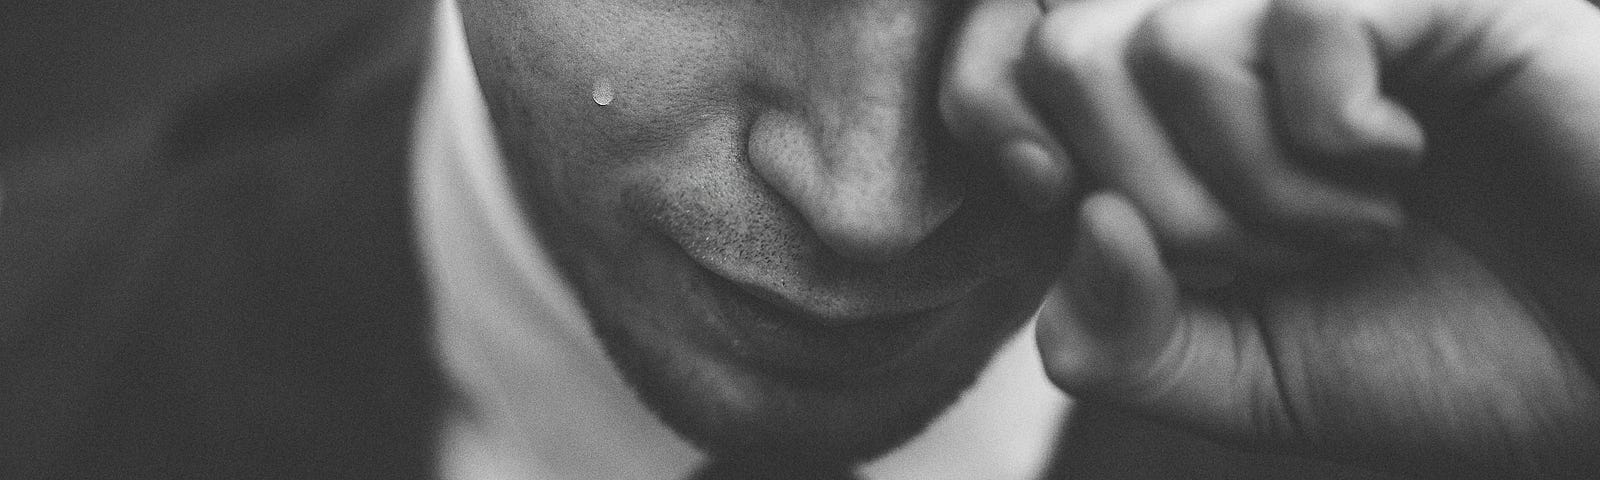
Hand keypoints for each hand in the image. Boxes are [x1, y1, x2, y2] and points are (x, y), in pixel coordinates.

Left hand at [941, 0, 1599, 475]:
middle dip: (1148, 201)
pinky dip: (1333, 138)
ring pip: (1163, 43)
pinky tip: (1401, 158)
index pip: (1008, 42)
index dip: (992, 115)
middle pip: (1068, 50)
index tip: (1055, 197)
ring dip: (1249, 192)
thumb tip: (1075, 215)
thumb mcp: (1239, 375)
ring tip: (1353, 226)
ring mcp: (1332, 0)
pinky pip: (1304, 18)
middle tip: (1265, 254)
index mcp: (1173, 100)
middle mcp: (1239, 24)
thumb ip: (1122, 334)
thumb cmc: (1443, 352)